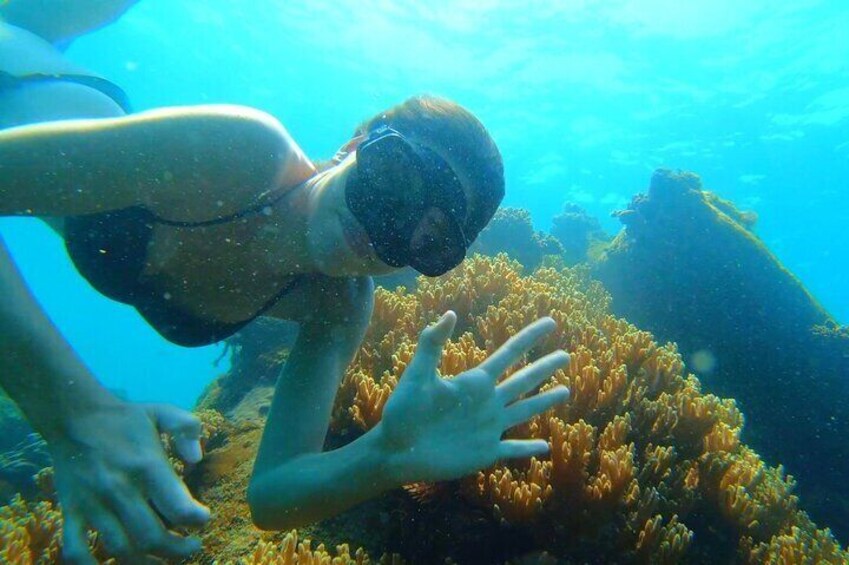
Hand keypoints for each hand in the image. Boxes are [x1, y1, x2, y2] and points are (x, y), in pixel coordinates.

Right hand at [49, 402, 209, 563]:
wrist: (73, 416)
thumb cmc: (125, 418)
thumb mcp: (162, 412)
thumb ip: (186, 427)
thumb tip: (197, 458)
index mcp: (146, 465)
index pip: (178, 507)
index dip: (197, 520)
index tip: (203, 519)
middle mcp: (120, 489)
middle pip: (152, 537)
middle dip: (178, 549)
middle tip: (192, 547)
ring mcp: (92, 504)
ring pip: (121, 549)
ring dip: (146, 562)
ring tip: (164, 559)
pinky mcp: (71, 511)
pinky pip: (76, 550)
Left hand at [379, 312, 569, 482]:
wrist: (395, 450)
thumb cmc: (402, 411)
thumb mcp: (417, 376)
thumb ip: (432, 345)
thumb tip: (450, 313)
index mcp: (474, 381)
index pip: (509, 353)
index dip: (530, 337)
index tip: (550, 322)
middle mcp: (486, 402)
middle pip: (523, 380)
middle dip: (544, 367)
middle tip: (566, 355)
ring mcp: (489, 427)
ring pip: (524, 410)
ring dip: (544, 402)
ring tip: (566, 391)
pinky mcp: (486, 452)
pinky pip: (513, 449)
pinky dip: (529, 449)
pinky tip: (546, 447)